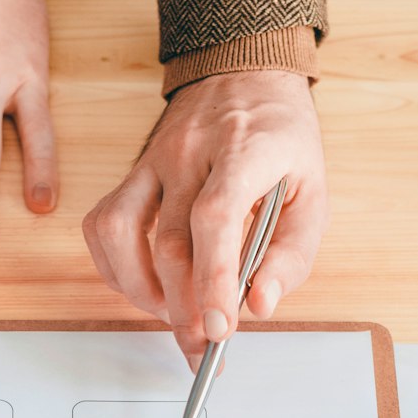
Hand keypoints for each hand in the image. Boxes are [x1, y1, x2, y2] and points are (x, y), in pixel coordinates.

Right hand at [83, 68, 326, 367]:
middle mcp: (190, 153)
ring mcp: (153, 160)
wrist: (243, 71)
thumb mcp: (313, 192)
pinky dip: (115, 267)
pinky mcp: (132, 170)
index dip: (213, 280)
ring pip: (121, 232)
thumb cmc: (281, 139)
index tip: (218, 328)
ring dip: (140, 291)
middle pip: (168, 242)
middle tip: (201, 345)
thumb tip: (260, 305)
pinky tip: (144, 287)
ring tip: (172, 315)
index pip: (215, 219)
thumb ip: (292, 253)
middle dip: (182, 308)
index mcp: (245, 152)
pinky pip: (104, 224)